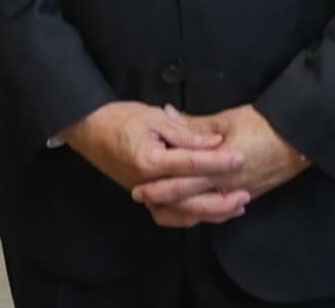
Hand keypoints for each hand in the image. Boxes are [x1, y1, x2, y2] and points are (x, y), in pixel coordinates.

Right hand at [61, 101, 243, 227]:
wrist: (88, 129)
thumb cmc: (120, 118)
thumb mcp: (154, 117)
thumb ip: (186, 133)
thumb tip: (215, 143)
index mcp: (149, 162)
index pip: (191, 165)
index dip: (218, 162)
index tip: (241, 159)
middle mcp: (147, 185)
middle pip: (190, 201)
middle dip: (221, 200)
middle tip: (246, 194)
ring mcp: (145, 194)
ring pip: (182, 214)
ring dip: (210, 213)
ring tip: (235, 206)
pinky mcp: (145, 197)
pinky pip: (169, 216)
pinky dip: (191, 217)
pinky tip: (210, 212)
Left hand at [132, 105, 306, 224]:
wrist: (299, 138)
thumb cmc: (263, 124)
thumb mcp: (226, 119)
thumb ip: (194, 124)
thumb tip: (167, 114)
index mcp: (219, 165)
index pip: (183, 179)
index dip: (159, 183)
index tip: (139, 182)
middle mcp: (227, 185)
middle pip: (188, 200)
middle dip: (162, 201)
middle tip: (140, 196)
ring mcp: (238, 194)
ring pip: (203, 211)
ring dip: (179, 210)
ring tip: (158, 206)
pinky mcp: (247, 196)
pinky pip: (219, 211)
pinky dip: (201, 212)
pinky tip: (189, 208)